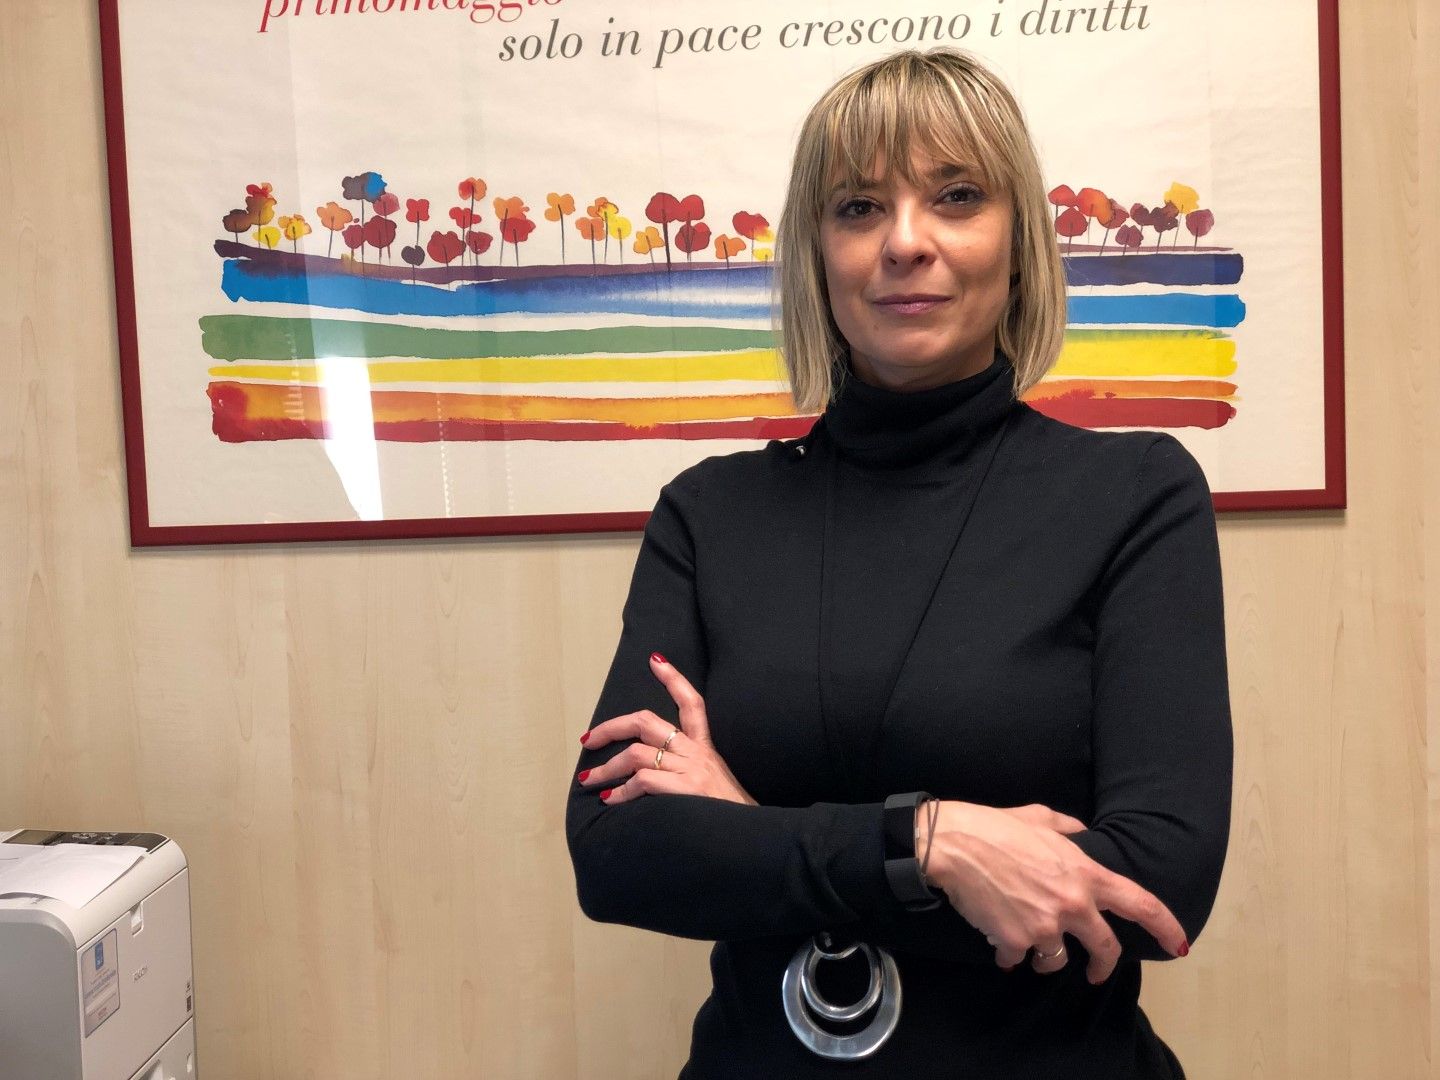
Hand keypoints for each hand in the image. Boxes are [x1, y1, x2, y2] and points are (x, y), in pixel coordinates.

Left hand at [577, 653, 755, 806]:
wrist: (753, 839)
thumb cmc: (730, 817)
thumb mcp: (715, 786)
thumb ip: (687, 774)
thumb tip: (644, 777)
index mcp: (706, 749)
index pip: (693, 704)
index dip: (674, 679)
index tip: (655, 660)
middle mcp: (698, 754)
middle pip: (647, 722)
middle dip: (611, 728)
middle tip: (588, 739)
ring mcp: (691, 770)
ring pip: (636, 753)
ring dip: (606, 768)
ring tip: (589, 779)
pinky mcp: (686, 789)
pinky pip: (642, 781)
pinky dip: (621, 791)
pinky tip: (612, 800)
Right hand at [921, 801, 1187, 982]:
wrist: (953, 845)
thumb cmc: (995, 826)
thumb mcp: (1040, 817)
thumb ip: (1069, 828)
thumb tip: (1081, 832)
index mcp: (1085, 873)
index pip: (1140, 903)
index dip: (1165, 927)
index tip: (1177, 945)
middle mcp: (1072, 904)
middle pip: (1106, 949)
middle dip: (1102, 965)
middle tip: (1095, 971)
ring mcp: (1044, 926)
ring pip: (1057, 961)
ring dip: (1046, 958)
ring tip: (1031, 947)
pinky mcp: (1015, 941)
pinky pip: (1018, 958)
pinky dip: (1010, 954)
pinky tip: (999, 943)